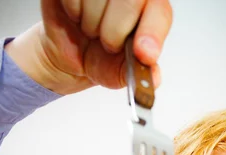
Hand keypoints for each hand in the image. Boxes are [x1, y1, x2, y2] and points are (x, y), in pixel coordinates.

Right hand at [6, 0, 172, 94]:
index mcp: (151, 12)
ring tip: (88, 29)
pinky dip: (70, 8)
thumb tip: (153, 76)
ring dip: (88, 21)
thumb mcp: (117, 75)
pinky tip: (75, 15)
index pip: (158, 12)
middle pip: (127, 1)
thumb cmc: (98, 60)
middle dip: (112, 32)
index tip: (143, 53)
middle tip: (104, 43)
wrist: (67, 54)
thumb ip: (136, 74)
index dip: (151, 32)